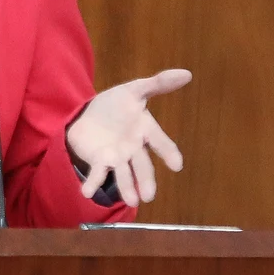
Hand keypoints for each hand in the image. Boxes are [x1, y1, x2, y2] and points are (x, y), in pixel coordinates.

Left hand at [66, 69, 190, 205]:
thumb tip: (187, 73)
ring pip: (123, 173)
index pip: (160, 141)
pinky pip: (97, 173)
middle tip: (149, 196)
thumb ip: (159, 83)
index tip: (177, 165)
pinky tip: (87, 192)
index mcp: (144, 130)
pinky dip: (93, 183)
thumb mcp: (135, 90)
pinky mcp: (99, 161)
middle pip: (142, 164)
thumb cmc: (116, 104)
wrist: (89, 114)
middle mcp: (133, 148)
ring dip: (126, 187)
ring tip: (130, 201)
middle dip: (146, 179)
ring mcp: (116, 157)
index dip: (168, 153)